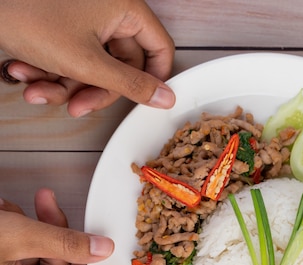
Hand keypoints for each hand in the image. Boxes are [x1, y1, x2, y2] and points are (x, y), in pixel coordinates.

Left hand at [0, 0, 175, 116]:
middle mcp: (110, 11)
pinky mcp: (64, 25)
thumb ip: (130, 84)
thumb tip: (165, 97)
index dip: (153, 78)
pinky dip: (48, 71)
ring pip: (92, 66)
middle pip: (121, 64)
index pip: (159, 48)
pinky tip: (24, 71)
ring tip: (36, 90)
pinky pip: (70, 58)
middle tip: (76, 106)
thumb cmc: (25, 13)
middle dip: (92, 89)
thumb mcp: (85, 62)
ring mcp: (86, 18)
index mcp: (125, 9)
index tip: (142, 100)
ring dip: (64, 85)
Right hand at [0, 189, 113, 264]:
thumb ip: (65, 242)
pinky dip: (12, 236)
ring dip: (27, 230)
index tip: (87, 236)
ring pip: (31, 260)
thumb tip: (103, 248)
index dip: (86, 261)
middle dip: (49, 232)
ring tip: (9, 211)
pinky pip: (12, 261)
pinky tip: (3, 215)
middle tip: (45, 203)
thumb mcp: (17, 237)